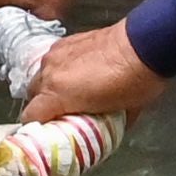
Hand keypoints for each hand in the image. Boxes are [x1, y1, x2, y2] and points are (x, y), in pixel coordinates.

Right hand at [18, 21, 168, 129]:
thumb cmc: (135, 83)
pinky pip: (53, 61)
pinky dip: (59, 70)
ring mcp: (56, 54)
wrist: (145, 45)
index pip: (30, 117)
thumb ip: (102, 125)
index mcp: (57, 94)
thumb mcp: (119, 115)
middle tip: (60, 114)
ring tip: (68, 93)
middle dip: (42, 106)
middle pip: (32, 95)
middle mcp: (50, 73)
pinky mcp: (66, 42)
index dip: (37, 128)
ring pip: (41, 76)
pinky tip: (75, 73)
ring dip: (49, 87)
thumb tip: (102, 132)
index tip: (48, 133)